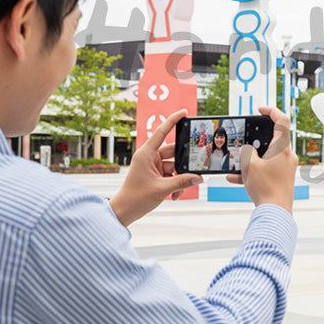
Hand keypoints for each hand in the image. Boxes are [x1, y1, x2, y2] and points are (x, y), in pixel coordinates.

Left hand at [109, 109, 201, 226]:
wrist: (124, 211)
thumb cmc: (135, 198)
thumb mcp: (162, 189)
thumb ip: (182, 182)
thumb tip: (198, 177)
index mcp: (146, 154)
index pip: (162, 132)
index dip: (173, 120)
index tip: (184, 112)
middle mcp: (149, 157)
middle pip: (174, 153)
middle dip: (184, 164)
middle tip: (196, 169)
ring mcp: (153, 166)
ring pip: (175, 167)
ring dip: (180, 179)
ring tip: (179, 191)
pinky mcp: (156, 175)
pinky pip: (172, 175)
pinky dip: (176, 184)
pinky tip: (175, 195)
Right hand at [226, 106, 296, 213]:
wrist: (276, 212)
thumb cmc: (265, 188)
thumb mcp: (250, 166)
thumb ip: (247, 152)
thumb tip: (248, 149)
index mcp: (282, 148)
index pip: (282, 121)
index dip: (271, 111)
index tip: (260, 109)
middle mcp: (288, 156)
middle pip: (273, 139)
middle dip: (256, 140)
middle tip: (245, 141)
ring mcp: (287, 167)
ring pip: (268, 156)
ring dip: (252, 159)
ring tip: (237, 165)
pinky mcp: (283, 178)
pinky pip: (267, 169)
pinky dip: (254, 171)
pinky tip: (236, 178)